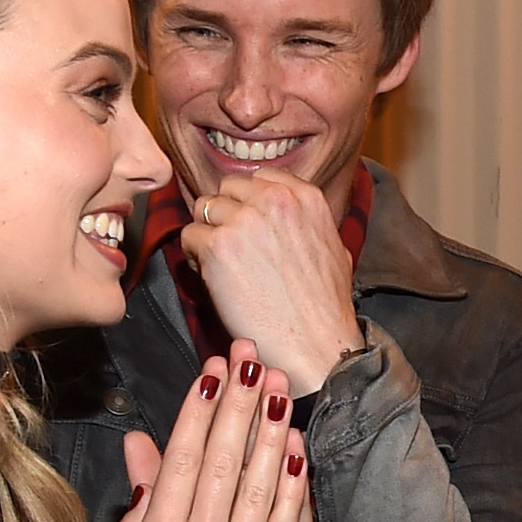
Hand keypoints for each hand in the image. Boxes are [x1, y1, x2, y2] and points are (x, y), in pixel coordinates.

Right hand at [86, 340, 315, 521]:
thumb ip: (133, 511)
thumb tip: (139, 448)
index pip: (186, 457)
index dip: (202, 406)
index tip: (214, 367)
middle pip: (228, 460)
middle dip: (242, 401)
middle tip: (253, 356)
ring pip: (265, 487)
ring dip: (274, 431)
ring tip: (281, 388)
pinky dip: (296, 489)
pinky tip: (299, 453)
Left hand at [181, 168, 367, 396]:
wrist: (316, 345)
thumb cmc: (325, 307)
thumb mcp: (333, 247)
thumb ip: (304, 220)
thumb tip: (282, 215)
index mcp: (304, 196)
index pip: (258, 177)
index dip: (248, 202)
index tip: (250, 227)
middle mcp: (274, 199)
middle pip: (226, 189)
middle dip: (225, 215)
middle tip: (234, 249)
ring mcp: (244, 220)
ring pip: (203, 209)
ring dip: (208, 234)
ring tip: (224, 266)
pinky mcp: (218, 246)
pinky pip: (188, 237)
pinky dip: (195, 258)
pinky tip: (215, 279)